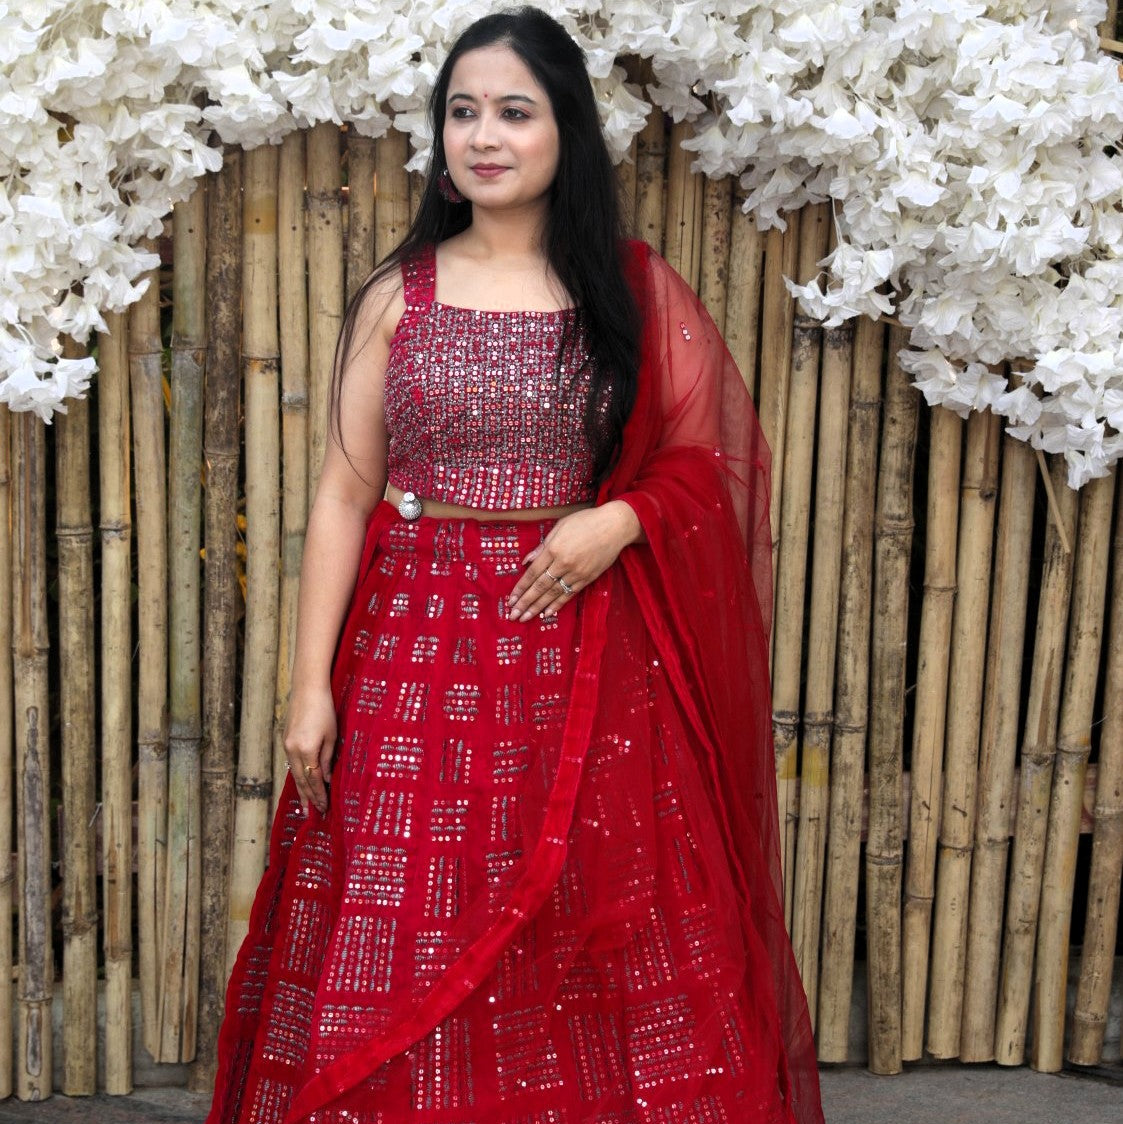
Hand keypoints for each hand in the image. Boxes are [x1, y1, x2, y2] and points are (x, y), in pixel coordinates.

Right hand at [283, 685, 336, 814]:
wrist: (307, 689)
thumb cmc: (325, 709)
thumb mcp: (332, 735)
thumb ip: (327, 759)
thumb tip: (325, 780)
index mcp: (306, 749)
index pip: (313, 779)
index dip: (319, 795)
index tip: (324, 807)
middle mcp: (292, 750)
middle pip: (301, 780)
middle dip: (308, 797)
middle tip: (312, 813)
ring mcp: (286, 745)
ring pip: (294, 773)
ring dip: (301, 789)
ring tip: (304, 804)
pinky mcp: (285, 740)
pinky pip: (292, 763)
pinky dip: (297, 775)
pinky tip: (300, 782)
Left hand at [506, 501, 642, 620]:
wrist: (614, 527)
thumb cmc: (585, 521)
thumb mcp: (560, 527)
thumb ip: (542, 546)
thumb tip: (526, 562)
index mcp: (554, 549)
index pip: (532, 573)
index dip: (520, 588)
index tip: (511, 599)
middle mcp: (563, 563)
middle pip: (540, 586)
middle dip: (525, 602)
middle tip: (513, 615)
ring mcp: (576, 573)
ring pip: (553, 594)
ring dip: (537, 607)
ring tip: (525, 618)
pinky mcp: (588, 578)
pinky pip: (569, 594)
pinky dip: (558, 605)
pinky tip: (547, 613)